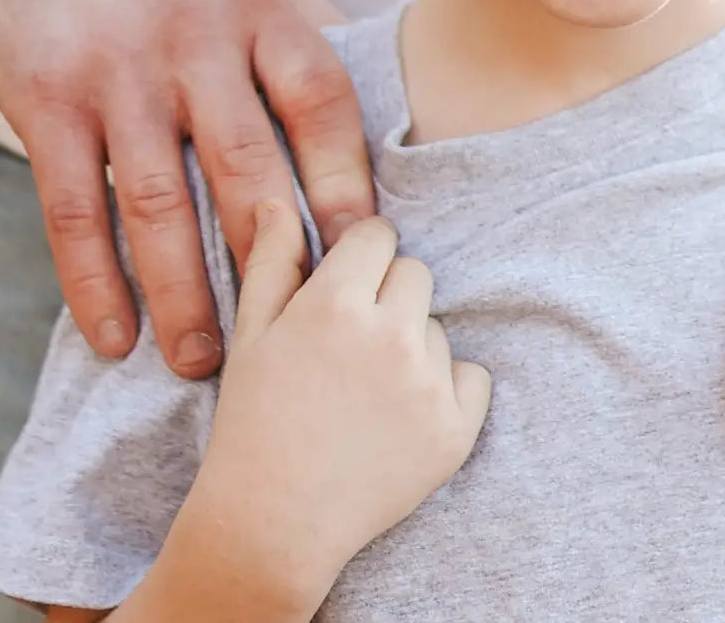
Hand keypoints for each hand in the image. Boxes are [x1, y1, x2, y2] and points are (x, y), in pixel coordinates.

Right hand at [0, 0, 375, 377]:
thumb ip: (312, 50)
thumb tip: (385, 131)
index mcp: (263, 9)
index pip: (321, 101)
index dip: (345, 181)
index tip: (366, 253)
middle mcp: (193, 38)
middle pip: (244, 162)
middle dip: (273, 257)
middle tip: (295, 332)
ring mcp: (116, 72)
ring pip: (158, 201)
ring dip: (184, 292)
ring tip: (205, 361)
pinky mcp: (46, 102)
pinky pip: (74, 208)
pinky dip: (94, 281)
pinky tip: (116, 336)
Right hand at [185, 202, 491, 600]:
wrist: (272, 527)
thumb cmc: (254, 423)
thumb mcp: (251, 335)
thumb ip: (272, 259)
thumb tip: (278, 199)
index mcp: (335, 302)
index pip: (378, 234)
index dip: (358, 261)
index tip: (342, 294)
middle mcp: (389, 334)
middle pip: (414, 272)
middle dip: (387, 298)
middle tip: (350, 349)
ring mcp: (428, 382)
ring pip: (437, 326)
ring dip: (412, 347)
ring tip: (365, 394)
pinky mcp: (457, 428)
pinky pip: (472, 376)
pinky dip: (446, 391)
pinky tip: (401, 418)